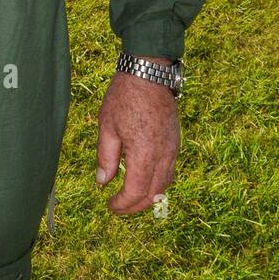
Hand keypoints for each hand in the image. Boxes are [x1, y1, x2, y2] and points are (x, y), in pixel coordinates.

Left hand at [95, 62, 179, 213]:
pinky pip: (169, 171)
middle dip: (135, 206)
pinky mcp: (175, 143)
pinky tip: (144, 179)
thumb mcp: (107, 125)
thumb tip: (103, 182)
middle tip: (118, 206)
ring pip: (164, 185)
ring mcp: (172, 149)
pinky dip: (157, 183)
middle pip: (153, 194)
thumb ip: (105, 157)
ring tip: (129, 197)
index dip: (123, 205)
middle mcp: (163, 155)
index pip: (136, 192)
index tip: (109, 206)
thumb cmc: (124, 96)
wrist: (149, 72)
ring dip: (148, 196)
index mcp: (144, 153)